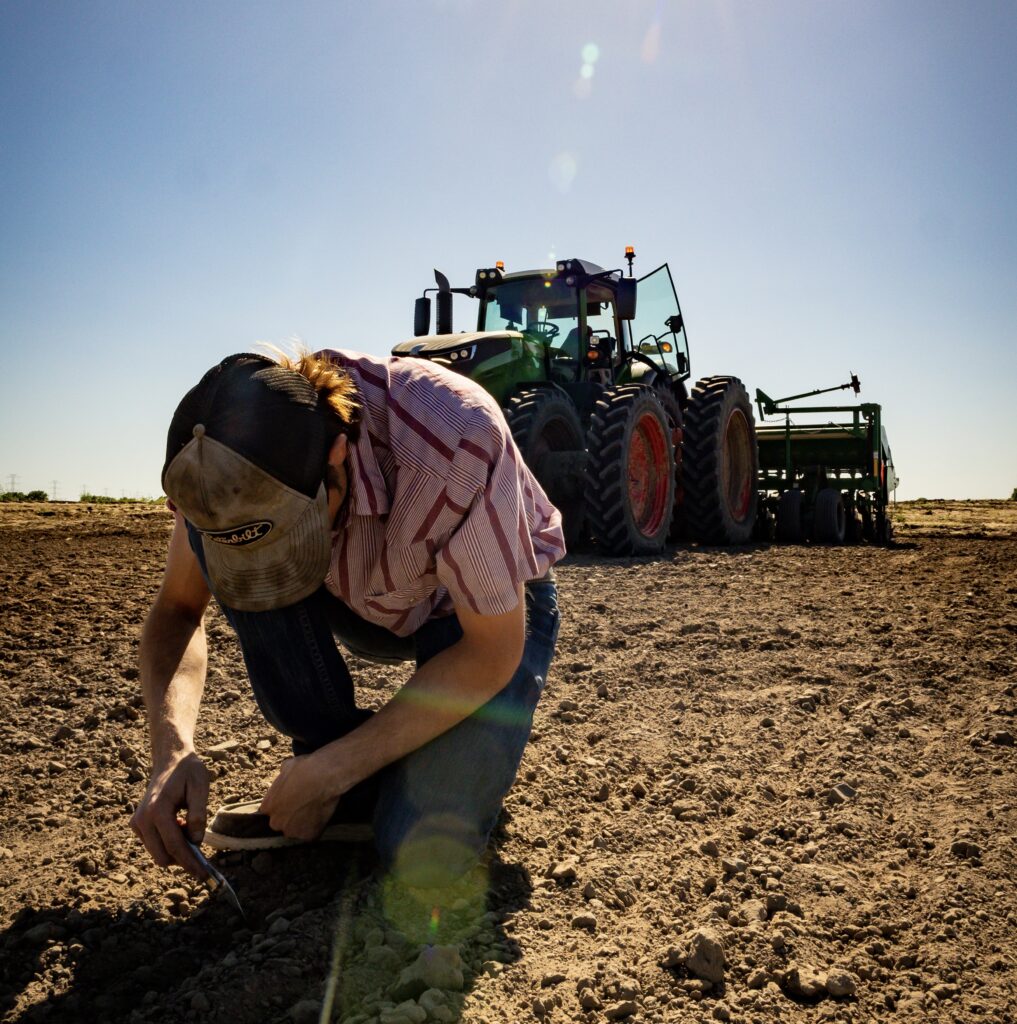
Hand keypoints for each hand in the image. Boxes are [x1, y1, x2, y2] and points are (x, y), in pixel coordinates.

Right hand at [130, 750, 209, 879]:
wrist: (170, 759)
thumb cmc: (188, 771)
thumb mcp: (201, 787)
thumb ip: (198, 814)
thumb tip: (196, 841)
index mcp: (157, 810)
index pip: (174, 846)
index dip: (190, 862)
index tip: (204, 875)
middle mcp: (142, 820)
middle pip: (163, 856)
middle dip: (183, 859)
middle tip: (202, 853)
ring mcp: (137, 823)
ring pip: (158, 853)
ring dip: (176, 849)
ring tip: (189, 827)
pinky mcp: (137, 825)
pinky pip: (154, 845)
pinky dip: (168, 842)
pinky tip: (179, 825)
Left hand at [259, 752, 341, 840]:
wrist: (323, 776)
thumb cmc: (304, 768)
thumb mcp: (286, 767)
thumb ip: (282, 778)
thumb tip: (285, 775)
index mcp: (267, 807)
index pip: (271, 811)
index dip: (283, 806)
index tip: (292, 801)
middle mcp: (275, 822)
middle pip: (281, 824)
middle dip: (290, 817)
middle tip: (304, 805)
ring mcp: (292, 831)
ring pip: (296, 830)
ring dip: (303, 824)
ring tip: (314, 811)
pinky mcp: (308, 836)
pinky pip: (311, 834)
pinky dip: (316, 827)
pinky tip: (321, 815)